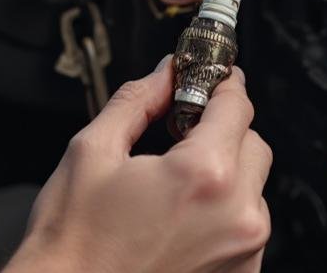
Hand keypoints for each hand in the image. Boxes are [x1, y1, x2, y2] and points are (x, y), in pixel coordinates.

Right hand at [4, 55, 272, 272]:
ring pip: (253, 186)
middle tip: (180, 132)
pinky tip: (180, 217)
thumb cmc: (73, 245)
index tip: (209, 78)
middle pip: (253, 143)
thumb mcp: (91, 152)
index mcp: (203, 176)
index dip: (221, 83)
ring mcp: (244, 252)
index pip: (237, 105)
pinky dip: (224, 213)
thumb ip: (137, 101)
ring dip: (225, 174)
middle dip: (222, 130)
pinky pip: (247, 225)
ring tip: (173, 186)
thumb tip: (164, 75)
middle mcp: (237, 216)